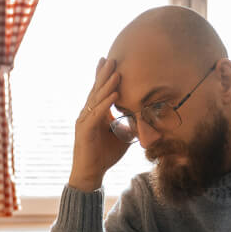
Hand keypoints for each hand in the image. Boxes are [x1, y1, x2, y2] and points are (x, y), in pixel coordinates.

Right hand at [68, 57, 126, 191]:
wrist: (90, 174)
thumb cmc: (104, 155)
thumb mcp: (122, 137)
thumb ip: (130, 125)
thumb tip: (145, 117)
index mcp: (95, 114)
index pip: (99, 92)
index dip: (103, 77)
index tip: (110, 61)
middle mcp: (88, 114)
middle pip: (96, 90)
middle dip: (104, 74)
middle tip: (111, 58)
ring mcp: (85, 121)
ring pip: (97, 99)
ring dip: (107, 85)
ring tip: (115, 72)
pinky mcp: (85, 131)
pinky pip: (97, 114)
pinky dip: (106, 104)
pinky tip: (114, 95)